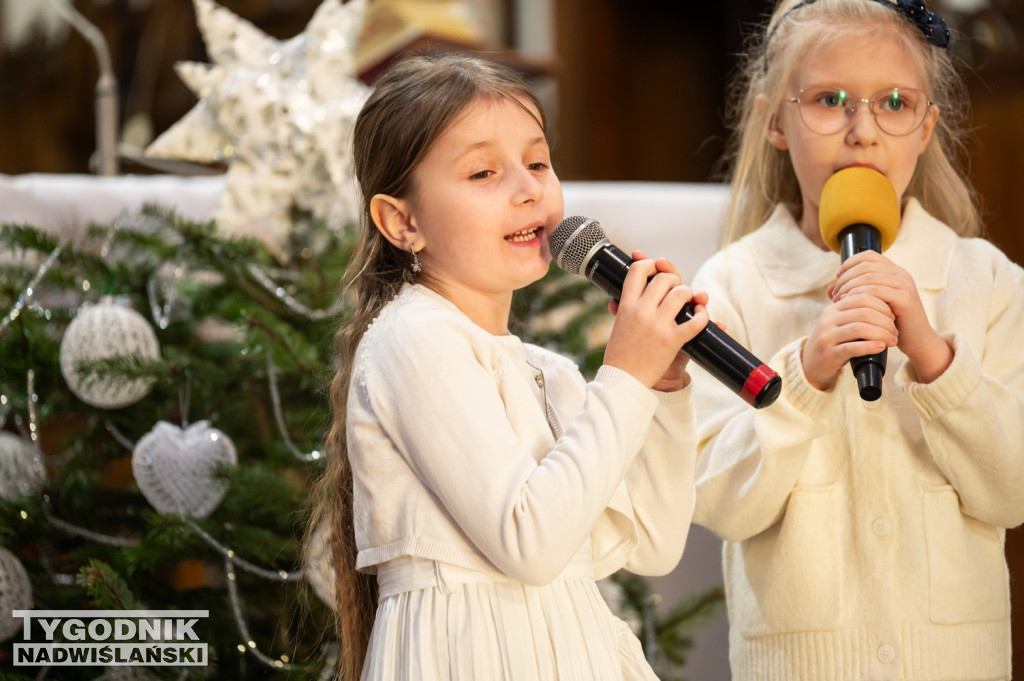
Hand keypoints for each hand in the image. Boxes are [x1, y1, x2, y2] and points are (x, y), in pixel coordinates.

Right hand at [604, 250, 709, 389]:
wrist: (624, 380)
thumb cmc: (620, 354)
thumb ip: (620, 311)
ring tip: (690, 300)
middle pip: (664, 279)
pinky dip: (703, 316)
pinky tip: (702, 315)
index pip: (638, 270)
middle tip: (675, 287)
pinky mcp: (672, 340)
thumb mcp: (617, 327)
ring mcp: (658, 325)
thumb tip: (614, 300)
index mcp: (627, 305)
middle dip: (674, 279)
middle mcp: (642, 311)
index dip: (649, 263)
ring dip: (690, 294)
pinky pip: (695, 321)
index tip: (655, 268)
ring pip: (682, 294)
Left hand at [831, 251, 951, 382]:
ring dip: (849, 287)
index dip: (850, 263)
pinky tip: (849, 304)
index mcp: (894, 271)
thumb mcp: (870, 305)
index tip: (838, 278)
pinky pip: (876, 291)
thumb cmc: (891, 323)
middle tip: (834, 293)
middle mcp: (901, 274)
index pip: (869, 255)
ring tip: (838, 300)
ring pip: (868, 277)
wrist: (917, 341)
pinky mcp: (905, 298)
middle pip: (865, 265)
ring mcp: (904, 285)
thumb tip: (828, 288)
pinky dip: (858, 295)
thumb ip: (851, 294)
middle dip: (845, 278)